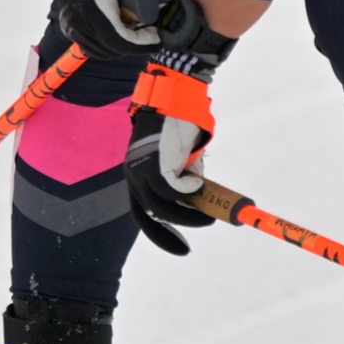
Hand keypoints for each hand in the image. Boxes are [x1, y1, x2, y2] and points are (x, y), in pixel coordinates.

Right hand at [36, 0, 193, 57]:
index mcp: (93, 7)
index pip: (121, 40)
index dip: (143, 42)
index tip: (157, 34)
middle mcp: (78, 21)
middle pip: (113, 49)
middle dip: (135, 43)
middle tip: (150, 30)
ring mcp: (71, 25)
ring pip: (102, 51)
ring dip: (121, 44)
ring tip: (136, 28)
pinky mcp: (68, 26)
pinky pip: (91, 45)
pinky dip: (107, 42)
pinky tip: (119, 27)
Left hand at [124, 27, 235, 255]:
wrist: (177, 94)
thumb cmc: (181, 121)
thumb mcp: (182, 155)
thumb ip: (186, 176)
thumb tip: (200, 199)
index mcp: (137, 173)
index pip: (142, 210)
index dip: (160, 231)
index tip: (179, 245)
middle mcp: (133, 174)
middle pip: (147, 215)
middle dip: (167, 235)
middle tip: (187, 249)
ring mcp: (141, 170)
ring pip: (163, 207)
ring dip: (188, 217)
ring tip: (210, 217)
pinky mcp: (154, 164)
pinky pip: (173, 191)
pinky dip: (189, 193)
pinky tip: (200, 184)